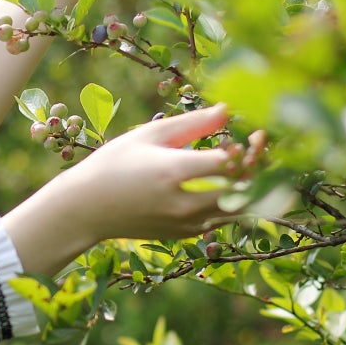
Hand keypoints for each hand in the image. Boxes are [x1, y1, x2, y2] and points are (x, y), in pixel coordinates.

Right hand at [2, 104, 238, 274]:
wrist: (87, 209)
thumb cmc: (115, 163)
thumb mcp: (150, 135)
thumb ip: (193, 123)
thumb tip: (229, 109)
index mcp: (173, 172)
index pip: (230, 163)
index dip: (249, 148)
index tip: (254, 132)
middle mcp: (184, 203)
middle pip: (242, 190)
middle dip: (258, 168)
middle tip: (258, 147)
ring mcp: (186, 224)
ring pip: (238, 209)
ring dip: (250, 186)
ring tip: (246, 162)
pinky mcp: (186, 235)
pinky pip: (223, 218)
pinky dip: (233, 201)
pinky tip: (227, 180)